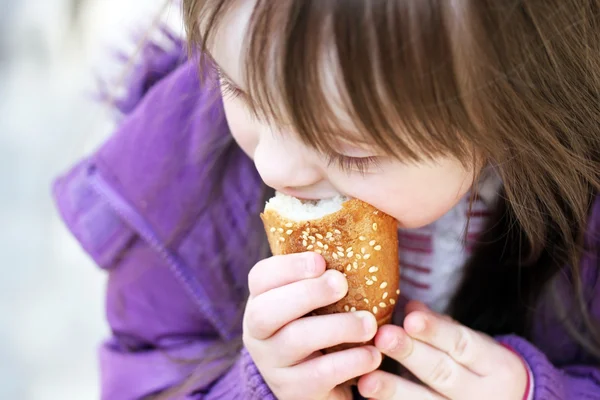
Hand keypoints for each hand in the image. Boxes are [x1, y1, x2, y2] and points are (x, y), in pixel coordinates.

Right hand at [243, 252, 381, 399]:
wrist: (315, 380)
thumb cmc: (319, 323)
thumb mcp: (313, 300)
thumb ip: (322, 274)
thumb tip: (359, 227)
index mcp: (262, 300)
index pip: (260, 278)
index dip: (287, 266)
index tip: (320, 260)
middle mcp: (258, 331)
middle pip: (267, 310)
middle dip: (307, 293)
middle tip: (341, 283)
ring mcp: (272, 363)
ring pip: (295, 340)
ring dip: (337, 327)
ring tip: (369, 323)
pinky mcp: (292, 390)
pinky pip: (318, 375)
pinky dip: (349, 362)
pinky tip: (372, 355)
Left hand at [357, 301, 527, 399]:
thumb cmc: (483, 368)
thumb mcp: (475, 344)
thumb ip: (442, 326)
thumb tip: (411, 306)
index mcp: (496, 365)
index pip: (463, 345)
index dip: (436, 332)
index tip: (410, 319)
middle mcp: (483, 395)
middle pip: (443, 374)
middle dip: (411, 356)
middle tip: (383, 338)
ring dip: (394, 391)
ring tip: (366, 381)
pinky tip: (370, 398)